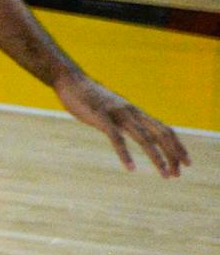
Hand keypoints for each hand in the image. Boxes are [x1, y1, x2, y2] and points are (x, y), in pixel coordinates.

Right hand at [54, 73, 188, 177]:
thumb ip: (124, 119)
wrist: (70, 80)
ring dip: (157, 158)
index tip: (183, 163)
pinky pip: (117, 139)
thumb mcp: (113, 109)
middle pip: (161, 134)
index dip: (177, 147)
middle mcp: (132, 113)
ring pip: (145, 139)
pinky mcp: (101, 118)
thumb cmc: (89, 96)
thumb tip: (131, 131)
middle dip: (173, 154)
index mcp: (136, 112)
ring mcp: (118, 114)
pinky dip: (125, 155)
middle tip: (178, 174)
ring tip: (165, 174)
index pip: (164, 130)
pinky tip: (131, 168)